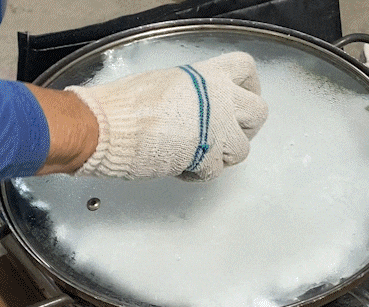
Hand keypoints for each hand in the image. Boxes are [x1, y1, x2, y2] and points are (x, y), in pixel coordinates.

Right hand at [65, 52, 267, 180]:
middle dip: (245, 128)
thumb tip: (198, 107)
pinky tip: (182, 167)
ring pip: (242, 149)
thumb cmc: (126, 106)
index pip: (246, 70)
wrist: (109, 127)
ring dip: (222, 155)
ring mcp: (217, 130)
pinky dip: (199, 174)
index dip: (249, 87)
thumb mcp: (166, 85)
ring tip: (198, 154)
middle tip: (226, 134)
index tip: (243, 98)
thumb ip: (192, 95)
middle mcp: (220, 100)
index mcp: (208, 76)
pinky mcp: (208, 158)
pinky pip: (215, 172)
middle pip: (259, 113)